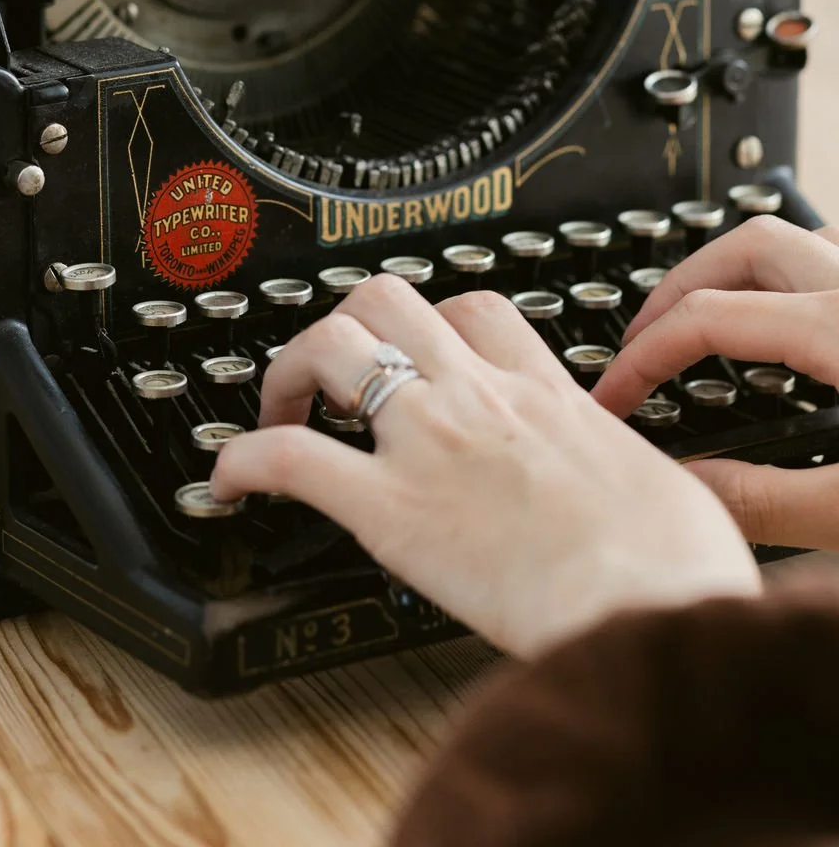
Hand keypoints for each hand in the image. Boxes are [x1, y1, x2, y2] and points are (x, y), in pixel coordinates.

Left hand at [211, 276, 759, 658]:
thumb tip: (656, 500)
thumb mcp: (670, 489)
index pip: (477, 311)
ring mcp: (427, 442)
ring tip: (279, 412)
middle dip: (349, 324)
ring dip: (292, 370)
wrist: (655, 603)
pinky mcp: (390, 508)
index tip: (418, 353)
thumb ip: (633, 477)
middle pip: (390, 298)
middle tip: (336, 376)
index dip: (434, 321)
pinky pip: (292, 458)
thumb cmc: (674, 563)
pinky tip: (227, 481)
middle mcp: (478, 398)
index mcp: (545, 394)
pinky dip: (243, 461)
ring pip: (333, 346)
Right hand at [592, 217, 838, 548]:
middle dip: (683, 286)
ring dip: (749, 271)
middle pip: (750, 246)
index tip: (616, 395)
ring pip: (803, 241)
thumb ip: (766, 500)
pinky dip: (801, 282)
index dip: (644, 355)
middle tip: (647, 337)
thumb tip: (687, 487)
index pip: (707, 317)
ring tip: (715, 317)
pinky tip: (798, 332)